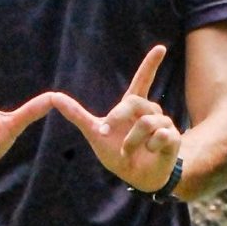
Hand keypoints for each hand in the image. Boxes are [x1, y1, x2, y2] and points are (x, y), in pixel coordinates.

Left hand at [49, 44, 180, 191]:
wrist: (137, 177)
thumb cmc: (118, 153)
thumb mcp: (95, 133)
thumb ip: (77, 114)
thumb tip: (53, 96)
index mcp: (133, 108)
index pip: (142, 81)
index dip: (150, 65)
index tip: (160, 48)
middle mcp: (150, 112)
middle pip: (134, 102)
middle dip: (117, 117)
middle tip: (107, 131)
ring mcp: (164, 124)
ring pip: (146, 123)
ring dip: (131, 141)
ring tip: (128, 152)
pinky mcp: (172, 138)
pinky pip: (160, 136)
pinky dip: (149, 147)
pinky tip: (149, 152)